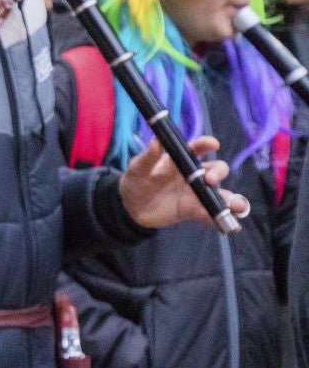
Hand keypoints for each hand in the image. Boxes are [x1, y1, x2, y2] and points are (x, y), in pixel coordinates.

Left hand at [117, 134, 247, 229]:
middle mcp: (194, 175)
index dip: (206, 144)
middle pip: (215, 170)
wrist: (130, 207)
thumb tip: (156, 141)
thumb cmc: (136, 180)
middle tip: (209, 180)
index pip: (197, 148)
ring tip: (237, 206)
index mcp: (181, 159)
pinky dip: (221, 220)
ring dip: (232, 200)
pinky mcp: (194, 210)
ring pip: (220, 194)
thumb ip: (148, 157)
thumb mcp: (138, 168)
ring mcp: (196, 193)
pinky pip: (210, 214)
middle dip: (218, 173)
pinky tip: (231, 226)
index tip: (212, 144)